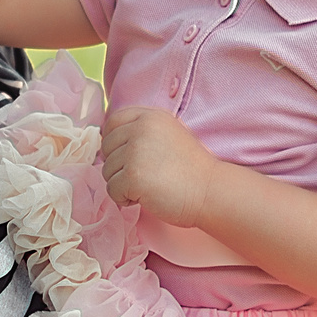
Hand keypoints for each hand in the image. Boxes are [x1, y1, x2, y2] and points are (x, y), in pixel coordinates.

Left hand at [100, 106, 217, 226]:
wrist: (209, 191)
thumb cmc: (191, 170)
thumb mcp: (169, 135)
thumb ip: (142, 132)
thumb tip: (109, 142)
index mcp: (150, 116)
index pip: (113, 121)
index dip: (113, 140)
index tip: (126, 156)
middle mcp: (141, 128)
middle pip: (107, 147)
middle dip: (118, 165)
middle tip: (143, 176)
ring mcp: (136, 151)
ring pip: (106, 170)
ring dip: (122, 184)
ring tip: (149, 186)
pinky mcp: (133, 176)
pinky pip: (112, 190)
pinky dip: (125, 199)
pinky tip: (146, 197)